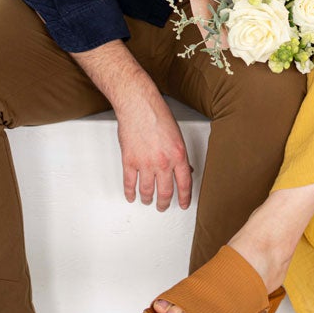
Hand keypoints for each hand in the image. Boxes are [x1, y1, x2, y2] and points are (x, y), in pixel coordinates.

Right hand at [113, 86, 192, 211]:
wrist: (138, 106)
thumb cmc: (156, 115)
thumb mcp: (176, 136)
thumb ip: (179, 155)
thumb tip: (183, 169)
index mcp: (178, 156)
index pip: (184, 184)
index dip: (184, 197)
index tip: (183, 204)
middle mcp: (163, 162)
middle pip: (165, 191)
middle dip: (164, 202)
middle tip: (163, 206)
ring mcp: (145, 163)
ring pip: (147, 190)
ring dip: (148, 199)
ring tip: (148, 201)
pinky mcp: (129, 161)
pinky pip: (130, 182)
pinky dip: (130, 192)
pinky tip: (131, 196)